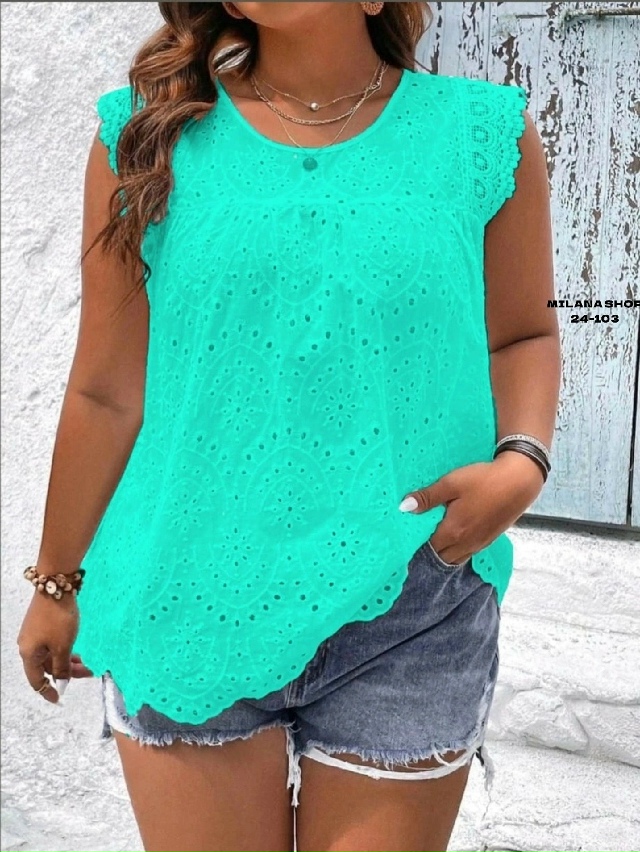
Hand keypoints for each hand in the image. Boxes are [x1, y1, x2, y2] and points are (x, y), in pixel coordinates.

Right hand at [16, 590, 93, 703]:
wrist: (56, 585)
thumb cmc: (58, 618)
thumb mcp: (63, 646)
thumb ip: (61, 666)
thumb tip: (60, 681)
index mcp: (29, 654)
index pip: (36, 680)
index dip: (48, 691)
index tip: (59, 699)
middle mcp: (29, 645)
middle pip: (46, 667)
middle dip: (66, 672)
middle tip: (87, 672)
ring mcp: (35, 633)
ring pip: (52, 654)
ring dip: (68, 660)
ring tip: (87, 662)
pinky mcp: (43, 623)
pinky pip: (53, 643)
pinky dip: (65, 649)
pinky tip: (78, 649)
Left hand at [399, 451, 544, 565]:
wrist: (520, 481)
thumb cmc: (483, 480)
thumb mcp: (451, 484)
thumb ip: (427, 497)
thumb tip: (404, 507)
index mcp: (453, 531)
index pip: (429, 549)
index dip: (418, 545)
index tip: (409, 539)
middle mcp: (466, 543)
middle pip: (443, 558)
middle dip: (431, 552)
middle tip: (420, 539)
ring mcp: (480, 542)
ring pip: (457, 557)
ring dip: (446, 552)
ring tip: (437, 538)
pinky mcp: (491, 538)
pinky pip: (469, 551)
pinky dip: (459, 549)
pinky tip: (457, 534)